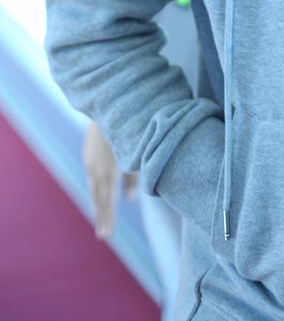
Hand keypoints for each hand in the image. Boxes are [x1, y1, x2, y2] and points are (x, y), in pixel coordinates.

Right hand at [83, 121, 138, 237]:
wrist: (108, 108)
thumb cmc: (130, 129)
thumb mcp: (136, 154)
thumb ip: (134, 177)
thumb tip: (131, 200)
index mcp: (108, 171)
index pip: (107, 201)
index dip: (108, 217)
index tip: (108, 234)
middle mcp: (95, 169)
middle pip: (98, 198)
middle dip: (102, 216)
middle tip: (104, 235)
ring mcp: (89, 162)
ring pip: (93, 189)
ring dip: (97, 205)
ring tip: (101, 220)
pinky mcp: (88, 155)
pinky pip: (92, 178)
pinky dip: (96, 191)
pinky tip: (99, 197)